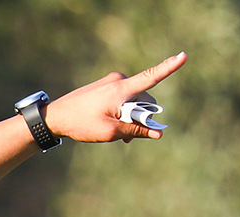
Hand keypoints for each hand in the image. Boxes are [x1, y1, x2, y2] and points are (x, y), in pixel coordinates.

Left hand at [44, 52, 187, 143]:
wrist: (56, 116)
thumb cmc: (81, 123)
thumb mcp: (110, 132)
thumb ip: (135, 130)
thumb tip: (157, 133)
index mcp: (121, 88)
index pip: (151, 76)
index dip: (169, 67)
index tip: (184, 56)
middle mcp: (119, 80)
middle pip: (144, 99)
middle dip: (141, 117)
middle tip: (125, 136)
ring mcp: (112, 82)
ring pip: (134, 101)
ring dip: (132, 117)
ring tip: (119, 134)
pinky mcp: (107, 86)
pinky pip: (124, 99)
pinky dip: (124, 112)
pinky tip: (114, 125)